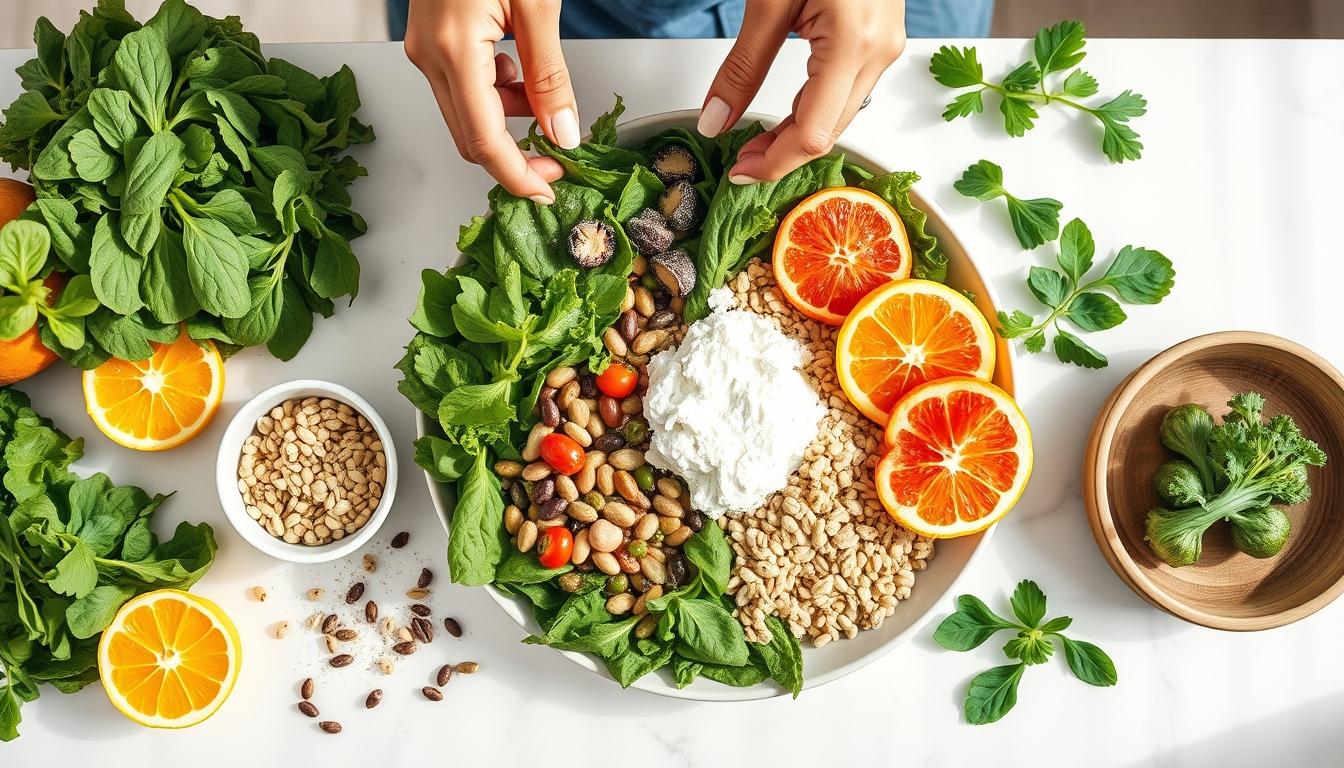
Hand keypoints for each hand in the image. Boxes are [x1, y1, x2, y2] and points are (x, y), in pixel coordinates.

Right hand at [404, 0, 577, 202]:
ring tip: (542, 97)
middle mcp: (430, 52)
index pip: (484, 139)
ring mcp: (424, 46)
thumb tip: (562, 130)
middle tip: (555, 157)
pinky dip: (494, 92)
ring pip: (466, 112)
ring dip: (507, 118)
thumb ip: (549, 73)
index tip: (546, 190)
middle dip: (514, 156)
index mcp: (454, 47)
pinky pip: (460, 85)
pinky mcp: (429, 39)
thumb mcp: (538, 5)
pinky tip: (515, 67)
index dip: (517, 175)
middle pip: (469, 136)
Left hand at [698, 0, 906, 183]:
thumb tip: (715, 121)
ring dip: (797, 136)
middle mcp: (880, 50)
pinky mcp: (881, 37)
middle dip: (783, 155)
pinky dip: (813, 110)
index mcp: (853, 42)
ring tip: (756, 142)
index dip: (774, 164)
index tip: (739, 173)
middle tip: (740, 161)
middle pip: (829, 132)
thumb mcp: (767, 1)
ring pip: (840, 116)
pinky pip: (847, 92)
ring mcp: (886, 45)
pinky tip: (785, 115)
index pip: (812, 134)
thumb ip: (740, 68)